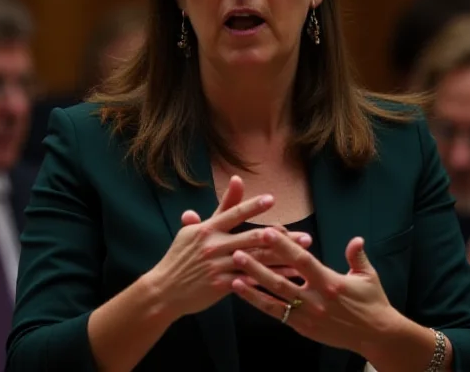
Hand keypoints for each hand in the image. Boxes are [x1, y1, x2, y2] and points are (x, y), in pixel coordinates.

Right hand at [180, 182, 311, 280]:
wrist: (164, 290)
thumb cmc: (181, 257)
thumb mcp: (195, 231)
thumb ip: (220, 208)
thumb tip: (237, 179)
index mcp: (207, 229)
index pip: (234, 213)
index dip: (253, 206)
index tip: (272, 199)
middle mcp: (214, 245)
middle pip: (252, 238)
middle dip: (282, 238)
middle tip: (305, 236)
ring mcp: (217, 265)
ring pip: (256, 261)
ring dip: (282, 260)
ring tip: (303, 257)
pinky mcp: (220, 285)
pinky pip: (250, 281)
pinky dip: (269, 279)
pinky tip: (286, 280)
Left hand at [230, 228, 398, 353]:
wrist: (375, 336)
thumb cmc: (372, 302)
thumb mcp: (368, 276)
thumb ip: (357, 256)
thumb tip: (356, 239)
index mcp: (331, 283)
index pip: (303, 261)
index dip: (285, 246)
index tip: (268, 232)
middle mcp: (316, 300)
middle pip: (281, 281)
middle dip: (258, 266)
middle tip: (238, 251)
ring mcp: (307, 316)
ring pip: (274, 299)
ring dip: (253, 286)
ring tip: (234, 273)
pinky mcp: (302, 327)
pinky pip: (277, 314)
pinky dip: (259, 303)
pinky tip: (245, 293)